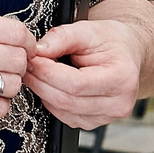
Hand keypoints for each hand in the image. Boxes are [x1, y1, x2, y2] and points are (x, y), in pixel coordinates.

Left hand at [26, 19, 153, 129]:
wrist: (125, 54)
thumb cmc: (110, 41)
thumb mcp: (87, 29)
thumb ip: (62, 37)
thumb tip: (38, 50)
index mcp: (122, 79)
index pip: (76, 83)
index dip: (49, 72)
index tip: (33, 58)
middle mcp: (118, 103)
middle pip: (67, 100)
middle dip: (41, 82)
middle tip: (28, 64)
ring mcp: (106, 117)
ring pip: (62, 111)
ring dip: (43, 92)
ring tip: (36, 72)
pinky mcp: (94, 123)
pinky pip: (64, 116)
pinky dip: (51, 101)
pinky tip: (49, 85)